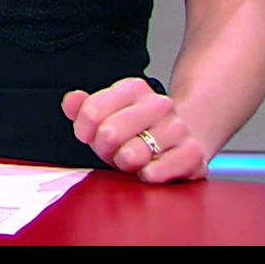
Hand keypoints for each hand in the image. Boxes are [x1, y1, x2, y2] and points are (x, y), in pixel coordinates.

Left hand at [62, 78, 209, 182]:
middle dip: (104, 149)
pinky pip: (156, 171)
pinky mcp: (193, 153)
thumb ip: (83, 107)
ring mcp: (178, 128)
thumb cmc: (137, 130)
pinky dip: (147, 175)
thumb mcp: (107, 114)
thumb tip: (71, 101)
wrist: (183, 138)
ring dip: (126, 164)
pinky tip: (148, 170)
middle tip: (113, 151)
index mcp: (134, 88)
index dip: (84, 131)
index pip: (91, 112)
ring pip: (132, 154)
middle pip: (109, 133)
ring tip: (133, 159)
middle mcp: (159, 104)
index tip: (90, 135)